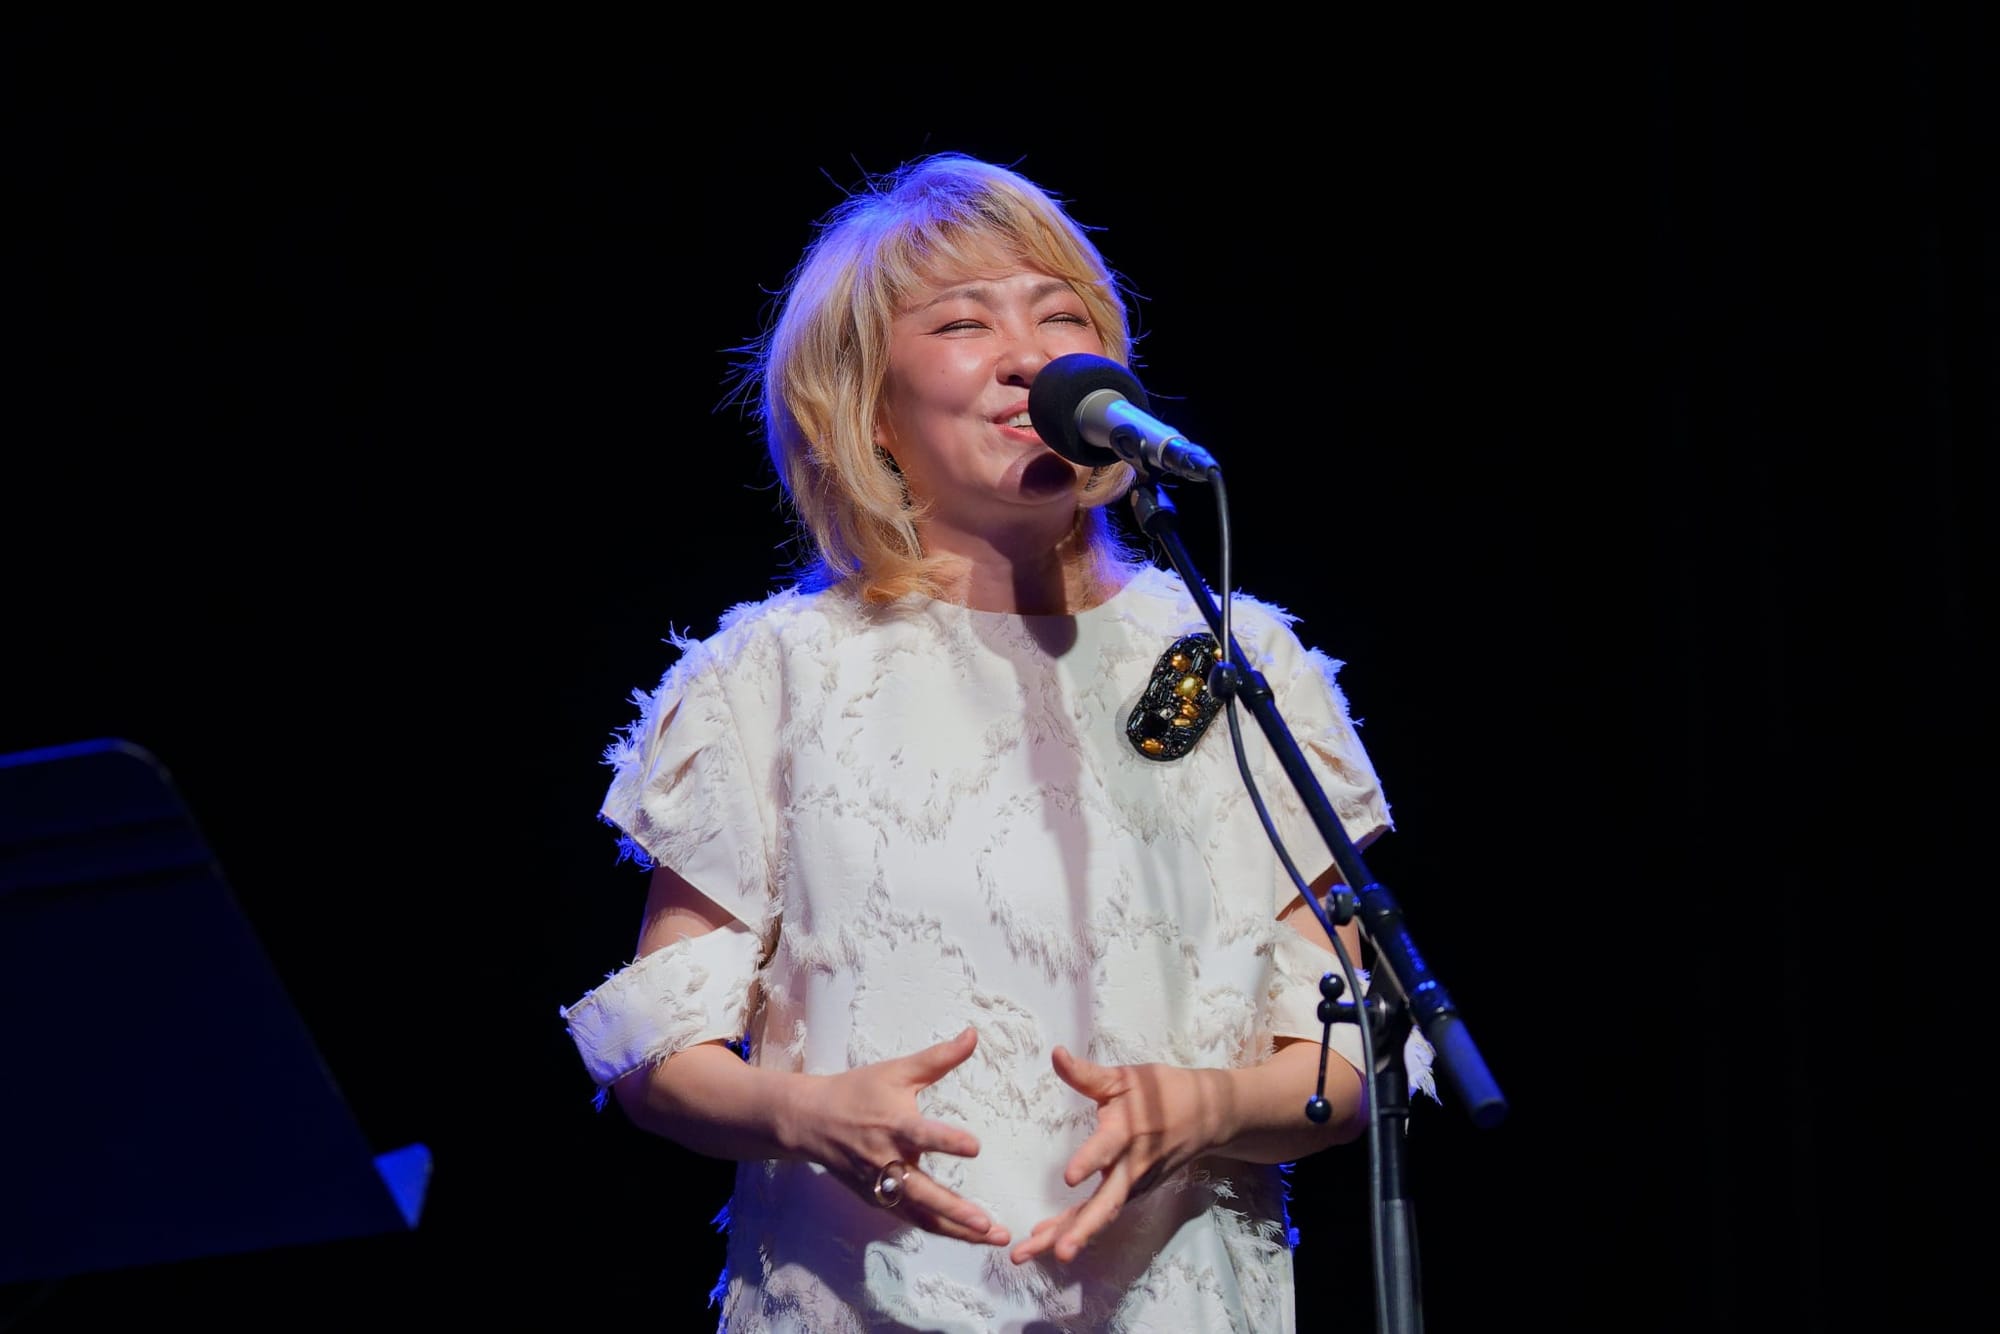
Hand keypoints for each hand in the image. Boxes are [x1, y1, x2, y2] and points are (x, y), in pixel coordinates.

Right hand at [785, 1026, 1009, 1246]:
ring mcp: (881, 1186)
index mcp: (893, 1125)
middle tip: (987, 1223)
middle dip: (956, 1210)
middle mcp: (887, 1161)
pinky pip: (912, 1219)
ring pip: (921, 1215)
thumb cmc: (857, 1091)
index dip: (947, 1142)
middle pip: (923, 1192)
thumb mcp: (896, 1070)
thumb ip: (938, 1058)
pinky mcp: (877, 1199)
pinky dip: (939, 1229)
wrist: (810, 1121)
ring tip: (992, 1235)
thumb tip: (973, 1035)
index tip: (975, 1147)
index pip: (923, 1136)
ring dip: (957, 1229)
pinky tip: (967, 1235)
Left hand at [1010, 1047, 1228, 1265]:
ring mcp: (1134, 1184)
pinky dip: (1075, 1228)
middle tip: (1057, 1252)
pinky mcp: (1133, 1193)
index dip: (1090, 1161)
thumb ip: (1086, 1073)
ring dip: (1068, 1236)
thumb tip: (1055, 1053)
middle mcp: (1131, 1166)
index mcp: (1128, 1131)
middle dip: (1079, 1229)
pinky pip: (1101, 1213)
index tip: (1070, 1178)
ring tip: (1030, 1252)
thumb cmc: (1163, 1092)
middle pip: (1105, 1204)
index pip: (1107, 1148)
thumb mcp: (1126, 1077)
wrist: (1208, 1116)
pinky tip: (1046, 1240)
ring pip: (1100, 1215)